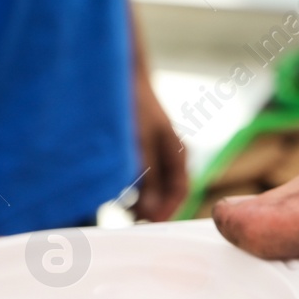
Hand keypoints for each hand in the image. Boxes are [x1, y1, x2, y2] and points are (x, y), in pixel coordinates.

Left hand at [131, 69, 188, 221]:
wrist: (120, 74)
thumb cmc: (133, 105)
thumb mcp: (140, 144)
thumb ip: (148, 178)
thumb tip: (152, 212)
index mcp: (178, 152)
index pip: (180, 191)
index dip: (166, 211)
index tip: (147, 224)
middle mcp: (171, 154)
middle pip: (167, 192)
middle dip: (151, 209)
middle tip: (130, 221)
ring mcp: (157, 152)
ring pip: (153, 187)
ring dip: (140, 201)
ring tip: (121, 209)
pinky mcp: (142, 150)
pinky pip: (142, 177)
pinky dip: (132, 189)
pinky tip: (117, 192)